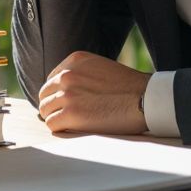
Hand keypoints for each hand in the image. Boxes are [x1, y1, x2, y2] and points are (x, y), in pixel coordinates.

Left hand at [37, 51, 151, 134]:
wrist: (145, 99)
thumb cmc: (129, 87)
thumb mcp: (100, 67)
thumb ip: (81, 73)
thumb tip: (65, 90)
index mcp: (74, 60)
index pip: (52, 79)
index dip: (57, 93)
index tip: (66, 103)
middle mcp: (67, 74)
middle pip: (45, 94)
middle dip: (53, 106)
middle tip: (66, 116)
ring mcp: (68, 94)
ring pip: (45, 110)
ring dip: (56, 118)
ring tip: (71, 124)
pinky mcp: (71, 114)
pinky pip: (52, 124)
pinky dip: (60, 129)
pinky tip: (73, 130)